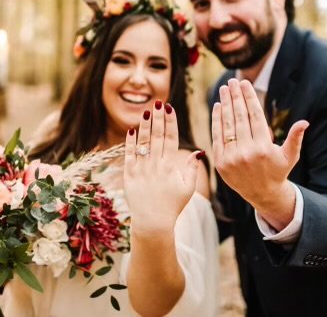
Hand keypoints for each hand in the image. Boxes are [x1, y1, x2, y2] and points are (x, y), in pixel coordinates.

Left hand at [124, 100, 201, 236]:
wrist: (153, 222)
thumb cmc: (173, 206)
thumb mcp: (187, 188)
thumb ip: (192, 169)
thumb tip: (198, 152)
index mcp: (170, 167)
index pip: (171, 139)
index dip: (170, 122)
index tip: (170, 109)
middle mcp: (155, 165)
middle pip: (157, 136)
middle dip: (157, 118)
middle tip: (158, 103)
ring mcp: (141, 170)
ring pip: (143, 142)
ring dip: (145, 125)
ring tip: (147, 110)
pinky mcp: (129, 175)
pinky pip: (129, 155)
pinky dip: (130, 142)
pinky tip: (132, 130)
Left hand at [212, 79, 308, 223]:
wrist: (262, 194)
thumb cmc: (278, 170)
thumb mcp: (290, 155)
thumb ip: (295, 138)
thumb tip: (304, 122)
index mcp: (264, 148)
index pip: (255, 116)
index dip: (249, 97)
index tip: (245, 83)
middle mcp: (247, 153)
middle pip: (240, 118)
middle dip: (235, 97)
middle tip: (232, 81)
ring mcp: (232, 158)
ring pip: (227, 125)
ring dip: (225, 104)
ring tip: (224, 89)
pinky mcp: (221, 163)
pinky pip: (217, 137)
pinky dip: (216, 121)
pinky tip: (217, 107)